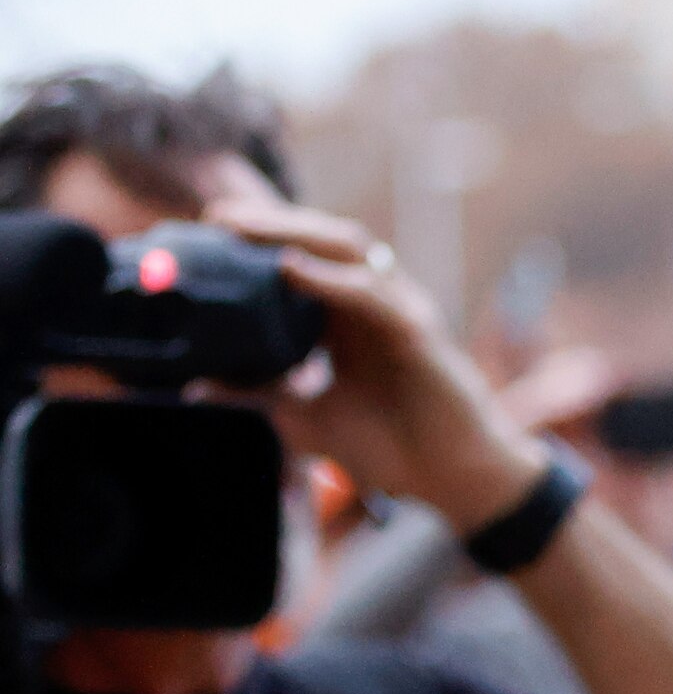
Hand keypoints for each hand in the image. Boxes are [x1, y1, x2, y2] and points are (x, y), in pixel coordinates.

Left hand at [210, 199, 545, 530]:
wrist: (453, 478)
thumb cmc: (395, 447)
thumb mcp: (307, 419)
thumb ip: (260, 397)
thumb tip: (197, 387)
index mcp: (349, 320)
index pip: (305, 261)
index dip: (259, 242)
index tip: (206, 235)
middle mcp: (375, 305)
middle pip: (323, 241)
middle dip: (270, 222)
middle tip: (217, 215)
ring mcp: (398, 312)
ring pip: (348, 250)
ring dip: (295, 231)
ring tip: (245, 226)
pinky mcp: (416, 332)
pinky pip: (370, 293)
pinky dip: (328, 278)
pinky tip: (289, 268)